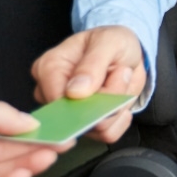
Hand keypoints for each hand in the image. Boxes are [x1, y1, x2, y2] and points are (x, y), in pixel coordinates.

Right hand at [31, 25, 145, 142]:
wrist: (127, 52)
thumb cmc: (112, 41)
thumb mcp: (109, 42)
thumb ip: (92, 65)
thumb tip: (74, 92)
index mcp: (49, 68)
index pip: (56, 99)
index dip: (84, 101)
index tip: (106, 83)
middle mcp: (52, 94)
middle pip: (76, 118)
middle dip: (106, 103)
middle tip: (121, 74)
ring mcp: (69, 112)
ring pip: (95, 129)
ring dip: (117, 108)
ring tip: (121, 81)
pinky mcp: (87, 124)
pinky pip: (106, 134)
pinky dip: (121, 118)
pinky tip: (122, 100)